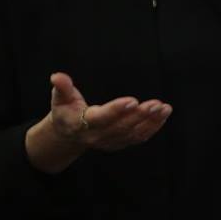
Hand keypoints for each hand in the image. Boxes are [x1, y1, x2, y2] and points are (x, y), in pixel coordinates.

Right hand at [47, 72, 170, 151]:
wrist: (68, 135)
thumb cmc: (65, 112)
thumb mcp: (59, 99)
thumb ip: (61, 87)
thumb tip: (56, 76)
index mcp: (82, 124)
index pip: (101, 118)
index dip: (116, 110)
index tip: (132, 100)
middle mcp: (97, 136)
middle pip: (121, 127)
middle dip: (140, 115)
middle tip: (156, 104)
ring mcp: (110, 141)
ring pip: (132, 133)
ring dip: (150, 121)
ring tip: (164, 108)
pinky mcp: (120, 142)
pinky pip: (138, 137)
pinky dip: (152, 128)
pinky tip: (163, 116)